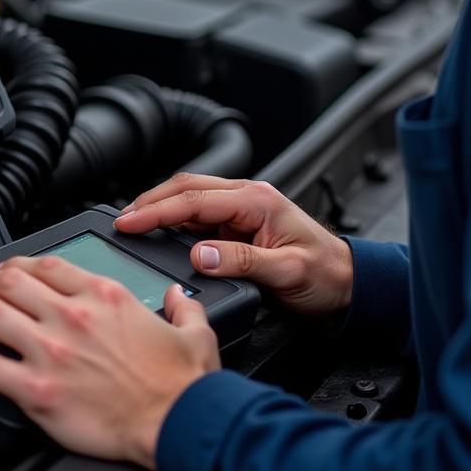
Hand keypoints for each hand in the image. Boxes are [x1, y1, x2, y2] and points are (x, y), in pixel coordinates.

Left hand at [0, 254, 219, 467]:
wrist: (176, 421)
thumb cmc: (181, 384)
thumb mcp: (194, 330)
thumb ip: (181, 306)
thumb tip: (176, 296)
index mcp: (103, 294)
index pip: (46, 263)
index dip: (18, 264)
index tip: (6, 272)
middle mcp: (71, 314)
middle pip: (8, 281)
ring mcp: (51, 349)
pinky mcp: (37, 389)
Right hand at [114, 173, 352, 316]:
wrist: (348, 282)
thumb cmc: (326, 275)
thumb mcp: (288, 273)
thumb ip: (242, 263)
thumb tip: (200, 256)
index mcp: (257, 200)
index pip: (195, 200)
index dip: (158, 210)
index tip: (130, 221)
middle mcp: (247, 196)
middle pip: (186, 188)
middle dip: (150, 201)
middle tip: (121, 220)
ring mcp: (242, 207)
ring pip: (190, 198)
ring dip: (160, 207)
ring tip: (133, 223)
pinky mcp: (239, 222)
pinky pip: (199, 213)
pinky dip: (174, 219)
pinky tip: (160, 230)